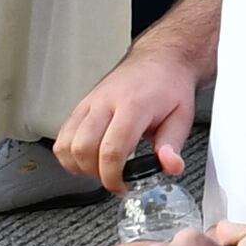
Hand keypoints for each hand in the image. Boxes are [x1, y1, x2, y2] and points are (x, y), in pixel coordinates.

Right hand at [57, 39, 204, 193]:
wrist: (159, 59)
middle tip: (114, 179)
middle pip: (83, 148)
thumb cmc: (169, 86)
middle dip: (96, 174)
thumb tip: (170, 166)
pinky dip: (69, 154)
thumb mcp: (182, 117)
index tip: (123, 186)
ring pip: (66, 143)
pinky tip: (87, 158)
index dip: (114, 176)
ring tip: (101, 169)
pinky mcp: (81, 105)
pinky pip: (62, 135)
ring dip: (79, 165)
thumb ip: (173, 145)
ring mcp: (90, 102)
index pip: (112, 149)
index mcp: (133, 104)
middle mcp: (106, 102)